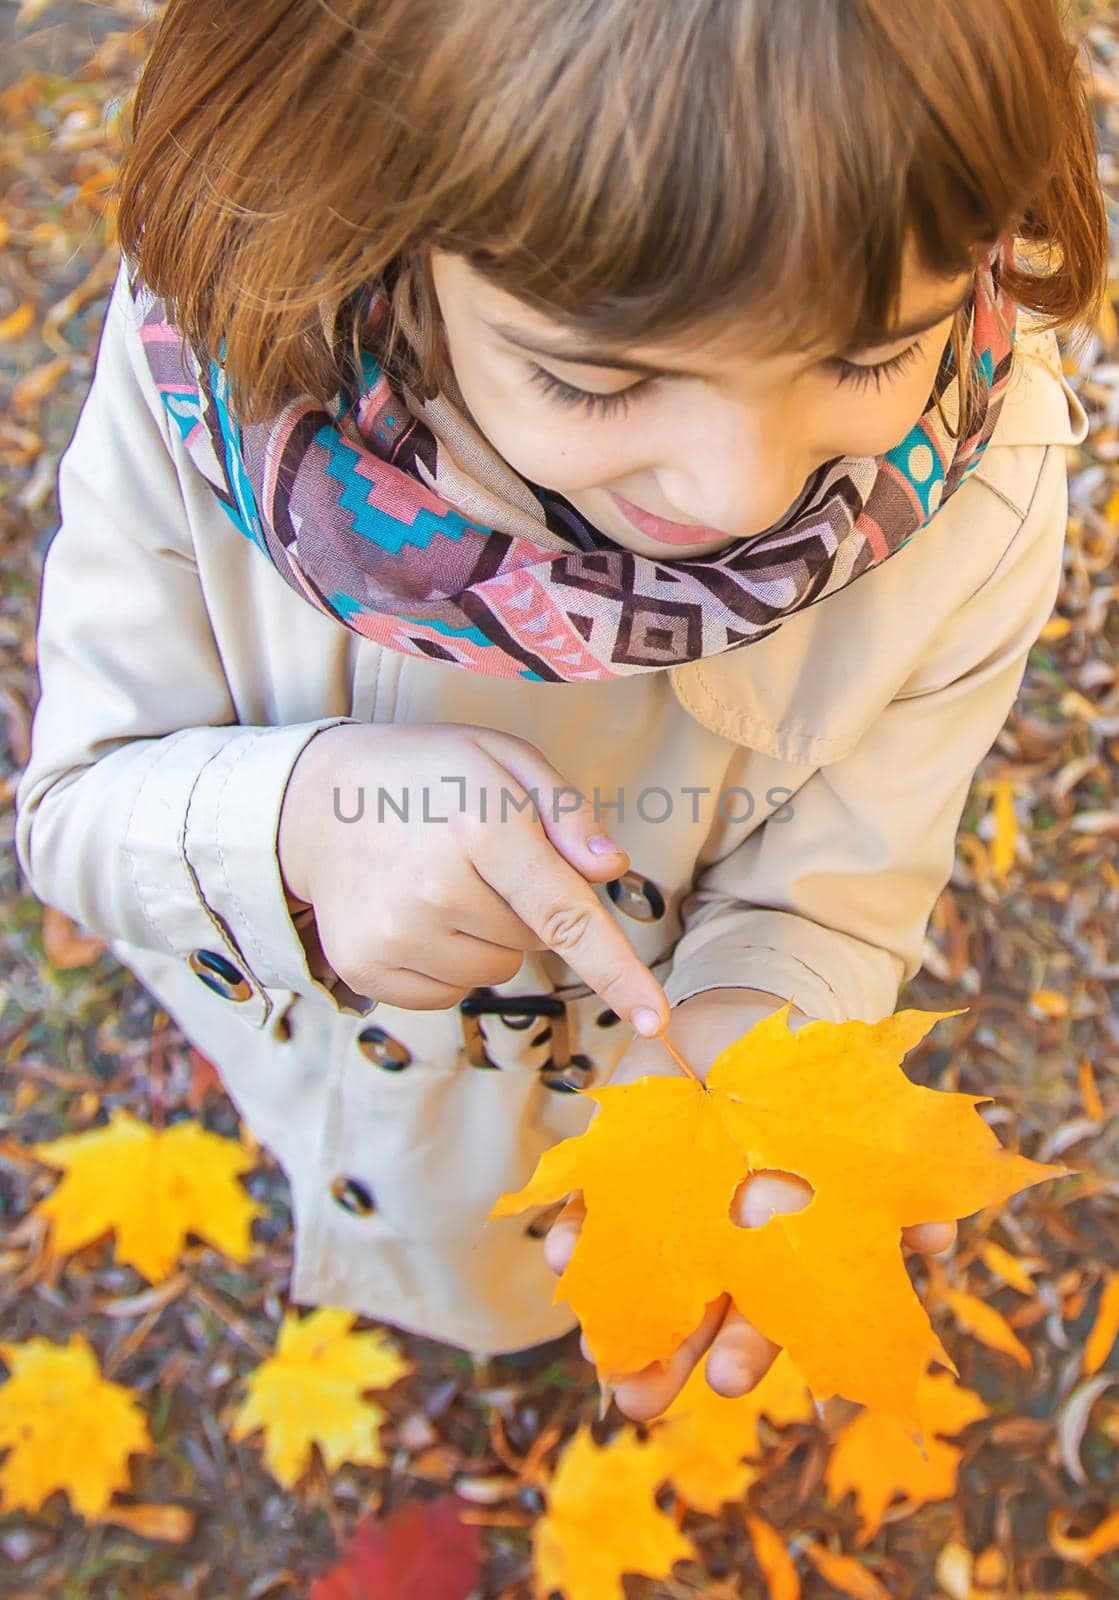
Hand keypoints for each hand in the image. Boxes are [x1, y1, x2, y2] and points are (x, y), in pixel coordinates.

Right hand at [276, 722, 668, 1030]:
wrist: (312, 800)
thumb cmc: (425, 774)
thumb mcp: (501, 758)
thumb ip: (565, 811)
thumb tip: (611, 869)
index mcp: (480, 826)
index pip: (564, 913)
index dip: (616, 970)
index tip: (655, 1019)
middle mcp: (435, 889)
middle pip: (536, 941)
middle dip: (525, 906)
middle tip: (476, 857)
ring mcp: (396, 936)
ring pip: (496, 971)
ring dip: (486, 936)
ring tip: (441, 881)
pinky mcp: (368, 970)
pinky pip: (449, 994)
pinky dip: (447, 962)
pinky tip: (415, 914)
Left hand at [544, 987, 957, 1421]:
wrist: (745, 1024)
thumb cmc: (812, 1093)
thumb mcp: (860, 1137)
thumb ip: (896, 1188)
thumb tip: (940, 1238)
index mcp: (773, 1258)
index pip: (760, 1323)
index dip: (743, 1352)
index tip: (724, 1382)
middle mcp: (712, 1249)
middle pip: (688, 1321)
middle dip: (665, 1359)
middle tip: (635, 1400)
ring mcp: (659, 1210)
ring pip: (634, 1275)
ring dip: (611, 1307)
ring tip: (589, 1345)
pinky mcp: (614, 1167)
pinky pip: (586, 1208)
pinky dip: (572, 1231)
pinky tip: (558, 1251)